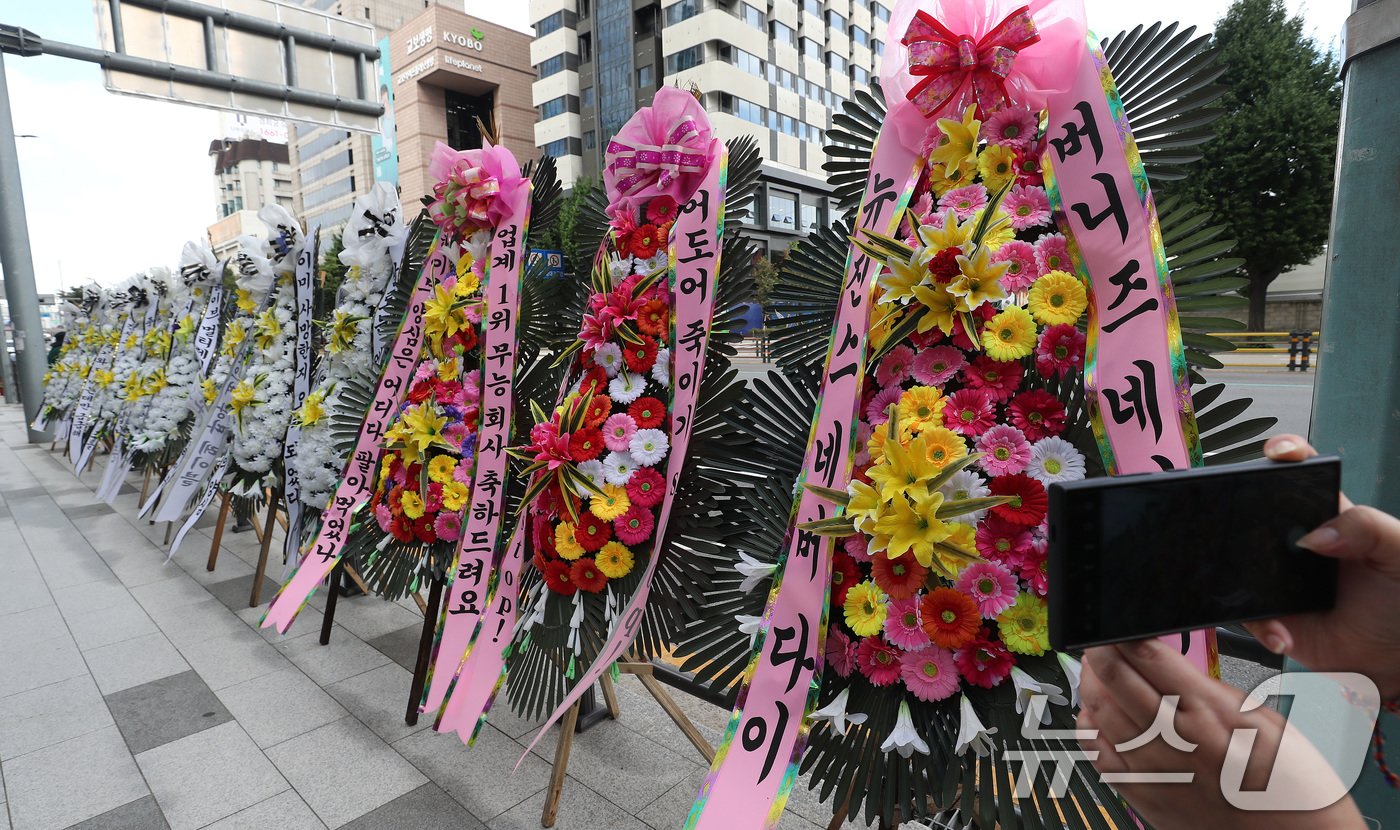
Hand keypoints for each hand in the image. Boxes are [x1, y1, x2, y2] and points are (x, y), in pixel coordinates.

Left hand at [1077, 639, 1364, 829]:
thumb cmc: (1288, 781)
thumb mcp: (1260, 716)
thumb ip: (1207, 687)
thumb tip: (1166, 661)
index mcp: (1206, 710)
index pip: (1144, 655)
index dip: (1123, 633)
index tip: (1118, 625)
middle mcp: (1172, 738)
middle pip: (1112, 679)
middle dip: (1099, 652)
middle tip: (1100, 643)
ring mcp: (1151, 769)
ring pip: (1097, 712)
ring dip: (1091, 684)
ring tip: (1097, 672)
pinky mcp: (1142, 794)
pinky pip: (1097, 754)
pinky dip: (1090, 726)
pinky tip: (1096, 715)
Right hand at [1244, 434, 1399, 697]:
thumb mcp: (1398, 549)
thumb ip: (1366, 527)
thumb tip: (1316, 534)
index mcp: (1327, 515)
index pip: (1300, 475)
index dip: (1284, 455)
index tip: (1278, 452)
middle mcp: (1296, 543)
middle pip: (1255, 515)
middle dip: (1242, 516)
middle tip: (1251, 532)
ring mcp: (1279, 579)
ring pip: (1240, 565)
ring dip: (1243, 579)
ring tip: (1272, 600)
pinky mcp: (1273, 617)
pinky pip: (1249, 616)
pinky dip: (1262, 626)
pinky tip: (1283, 634)